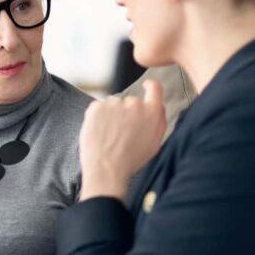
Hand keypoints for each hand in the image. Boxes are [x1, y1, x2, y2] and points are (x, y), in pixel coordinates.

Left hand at [79, 79, 166, 200]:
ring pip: (112, 105)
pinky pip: (98, 108)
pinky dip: (97, 118)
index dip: (150, 86)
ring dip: (111, 116)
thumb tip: (156, 106)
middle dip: (126, 113)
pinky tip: (100, 133)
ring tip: (110, 137)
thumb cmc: (132, 160)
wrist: (107, 169)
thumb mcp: (155, 142)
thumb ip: (157, 120)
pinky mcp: (96, 106)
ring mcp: (114, 104)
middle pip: (130, 101)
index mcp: (153, 112)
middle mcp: (135, 103)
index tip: (146, 85)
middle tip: (121, 133)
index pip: (155, 88)